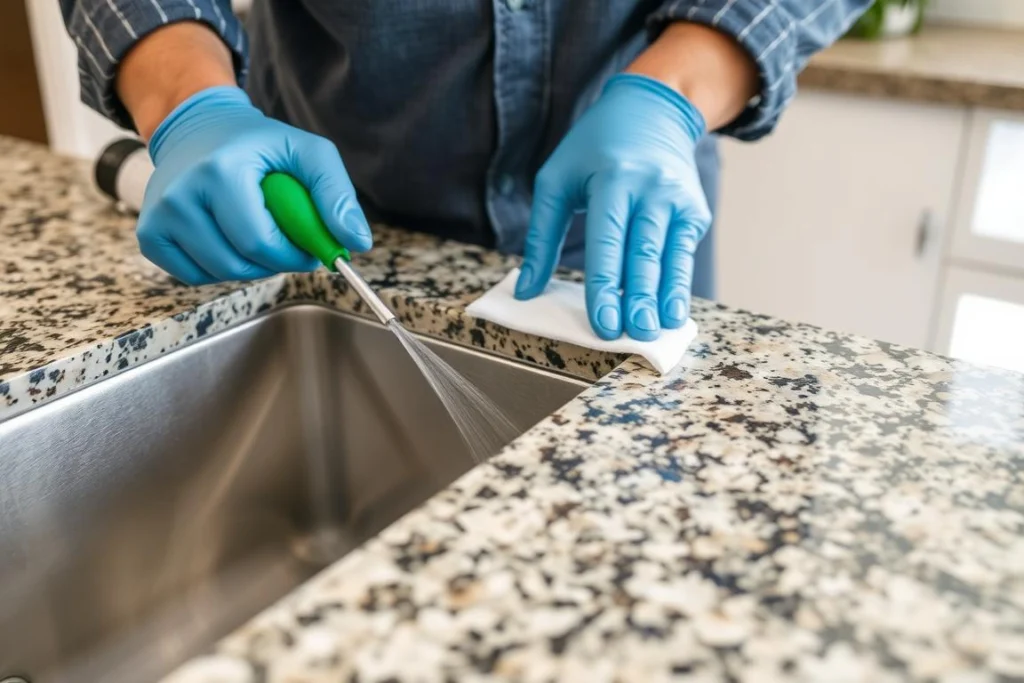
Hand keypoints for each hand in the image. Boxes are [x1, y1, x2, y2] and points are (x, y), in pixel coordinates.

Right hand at [137, 86, 370, 284]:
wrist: (197, 127)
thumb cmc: (257, 143)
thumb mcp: (307, 152)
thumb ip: (336, 193)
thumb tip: (355, 242)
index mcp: (219, 172)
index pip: (262, 244)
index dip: (294, 254)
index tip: (309, 244)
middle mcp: (180, 195)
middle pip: (241, 264)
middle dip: (274, 260)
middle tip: (284, 236)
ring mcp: (159, 217)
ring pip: (219, 274)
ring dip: (249, 264)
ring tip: (255, 230)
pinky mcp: (150, 235)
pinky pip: (194, 276)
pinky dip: (219, 266)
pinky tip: (227, 236)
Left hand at [515, 74, 709, 340]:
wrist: (653, 112)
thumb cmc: (594, 149)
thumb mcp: (556, 179)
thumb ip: (542, 236)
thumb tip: (527, 290)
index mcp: (612, 179)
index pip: (607, 241)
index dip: (605, 286)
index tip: (604, 323)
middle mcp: (651, 189)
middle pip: (644, 253)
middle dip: (639, 297)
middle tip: (635, 334)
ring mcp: (679, 200)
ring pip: (672, 257)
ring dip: (666, 297)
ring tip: (661, 329)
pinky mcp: (695, 212)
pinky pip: (684, 254)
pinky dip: (679, 284)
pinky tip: (673, 310)